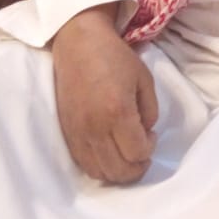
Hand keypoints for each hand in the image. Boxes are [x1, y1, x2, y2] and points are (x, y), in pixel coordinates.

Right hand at [51, 5, 157, 183]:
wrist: (78, 45)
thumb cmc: (115, 57)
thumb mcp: (144, 80)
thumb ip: (150, 111)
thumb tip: (145, 133)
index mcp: (117, 111)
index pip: (137, 152)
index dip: (149, 149)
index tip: (151, 135)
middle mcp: (95, 128)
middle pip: (119, 171)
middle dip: (137, 168)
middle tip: (142, 151)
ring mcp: (78, 133)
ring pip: (100, 173)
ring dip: (118, 172)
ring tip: (127, 154)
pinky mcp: (67, 134)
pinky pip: (83, 164)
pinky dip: (100, 167)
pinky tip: (109, 153)